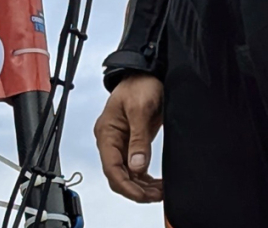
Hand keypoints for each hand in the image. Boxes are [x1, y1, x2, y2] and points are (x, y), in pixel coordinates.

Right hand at [93, 73, 164, 202]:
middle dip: (136, 189)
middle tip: (157, 195)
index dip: (126, 186)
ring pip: (128, 174)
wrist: (147, 72)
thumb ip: (138, 139)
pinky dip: (145, 178)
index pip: (111, 168)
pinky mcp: (133, 142)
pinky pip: (136, 167)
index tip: (142, 196)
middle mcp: (111, 140)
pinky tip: (156, 184)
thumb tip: (137, 167)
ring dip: (142, 186)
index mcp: (106, 132)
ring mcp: (122, 142)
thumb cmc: (140, 83)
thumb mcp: (140, 109)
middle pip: (119, 175)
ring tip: (160, 192)